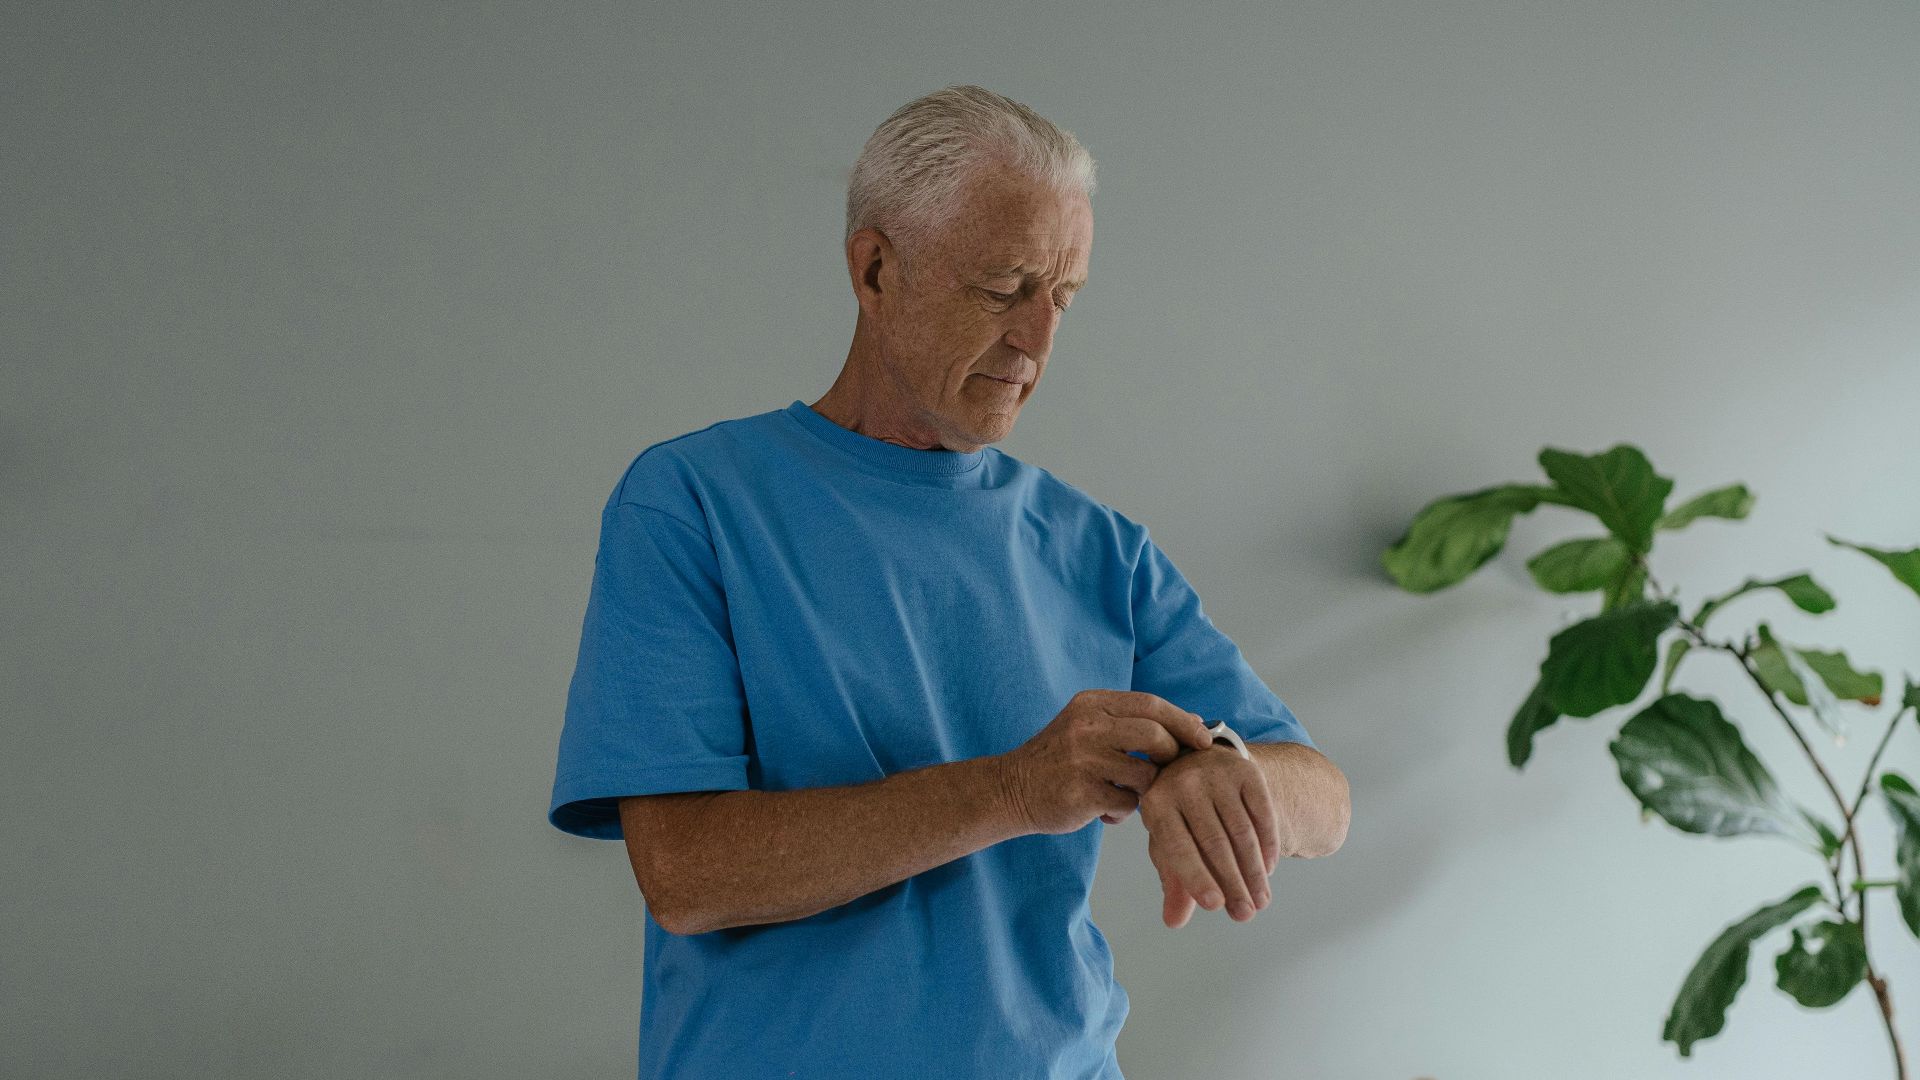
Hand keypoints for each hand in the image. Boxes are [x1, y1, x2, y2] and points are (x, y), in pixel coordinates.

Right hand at [1001, 690, 1216, 834]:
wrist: (1011, 789)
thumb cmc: (1061, 760)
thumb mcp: (1090, 726)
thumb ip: (1134, 722)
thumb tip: (1195, 723)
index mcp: (1092, 703)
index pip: (1151, 704)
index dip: (1184, 721)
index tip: (1204, 739)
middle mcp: (1087, 726)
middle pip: (1156, 736)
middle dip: (1173, 756)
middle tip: (1168, 771)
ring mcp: (1083, 759)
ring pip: (1146, 774)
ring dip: (1146, 789)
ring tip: (1127, 793)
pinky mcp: (1081, 792)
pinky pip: (1127, 804)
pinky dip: (1124, 812)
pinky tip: (1106, 812)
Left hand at [1140, 745, 1280, 928]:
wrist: (1201, 764)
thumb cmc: (1180, 815)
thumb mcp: (1169, 842)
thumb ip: (1174, 881)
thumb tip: (1174, 921)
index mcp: (1157, 803)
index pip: (1177, 847)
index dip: (1196, 878)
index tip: (1215, 906)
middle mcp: (1185, 783)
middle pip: (1214, 842)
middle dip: (1233, 883)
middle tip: (1245, 915)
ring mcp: (1217, 774)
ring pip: (1242, 831)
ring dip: (1254, 871)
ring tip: (1260, 901)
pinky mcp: (1247, 772)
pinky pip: (1263, 814)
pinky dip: (1268, 844)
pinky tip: (1268, 869)